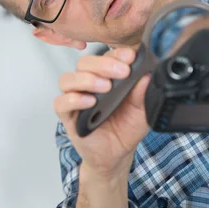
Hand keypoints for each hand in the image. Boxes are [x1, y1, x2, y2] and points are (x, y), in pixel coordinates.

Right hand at [53, 47, 149, 177]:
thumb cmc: (127, 127)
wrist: (118, 154)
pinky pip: (61, 103)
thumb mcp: (142, 109)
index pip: (107, 56)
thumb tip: (147, 74)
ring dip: (87, 79)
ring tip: (105, 87)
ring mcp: (76, 98)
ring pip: (68, 79)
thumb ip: (143, 92)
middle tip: (122, 71)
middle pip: (85, 63)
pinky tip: (90, 102)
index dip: (117, 53)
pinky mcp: (68, 116)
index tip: (131, 56)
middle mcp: (89, 83)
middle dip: (104, 63)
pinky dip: (74, 99)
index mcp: (108, 76)